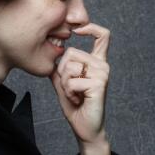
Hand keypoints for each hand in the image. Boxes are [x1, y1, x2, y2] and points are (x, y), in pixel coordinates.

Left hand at [51, 22, 109, 146]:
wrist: (85, 128)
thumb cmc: (76, 105)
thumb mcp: (63, 82)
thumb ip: (60, 67)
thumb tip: (52, 49)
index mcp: (97, 62)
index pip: (102, 36)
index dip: (90, 27)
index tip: (76, 30)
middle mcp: (102, 65)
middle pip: (71, 52)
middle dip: (62, 71)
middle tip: (70, 88)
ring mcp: (102, 74)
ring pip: (70, 67)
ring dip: (65, 84)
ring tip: (74, 94)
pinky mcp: (99, 84)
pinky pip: (72, 81)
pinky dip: (69, 92)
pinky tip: (78, 100)